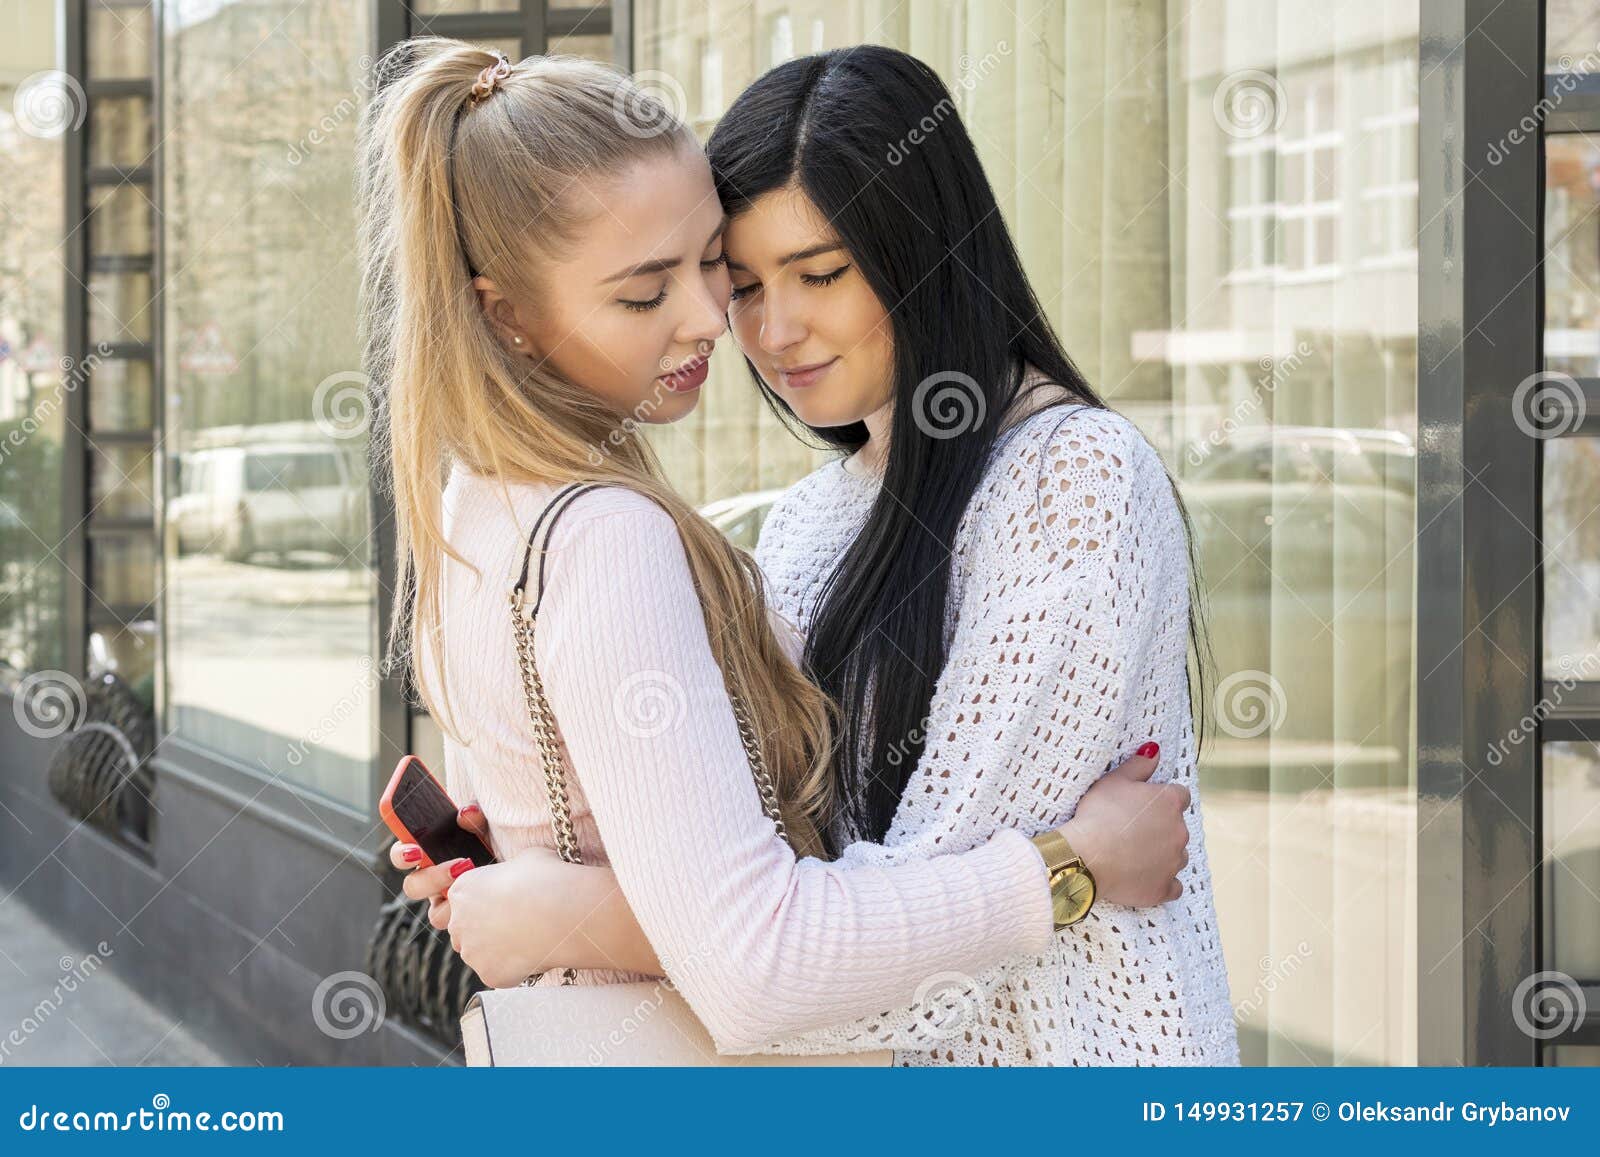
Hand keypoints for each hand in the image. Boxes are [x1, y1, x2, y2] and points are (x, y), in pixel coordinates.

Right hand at [387, 801, 491, 931]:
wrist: (523, 871)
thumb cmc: (498, 844)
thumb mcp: (487, 826)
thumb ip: (474, 817)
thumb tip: (466, 813)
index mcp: (428, 856)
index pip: (401, 855)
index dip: (402, 854)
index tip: (416, 852)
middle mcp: (433, 883)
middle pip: (413, 887)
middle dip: (432, 879)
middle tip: (459, 868)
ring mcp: (448, 904)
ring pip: (437, 914)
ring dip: (455, 902)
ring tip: (482, 887)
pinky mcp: (466, 921)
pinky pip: (462, 927)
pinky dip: (476, 916)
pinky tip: (494, 902)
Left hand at [445, 846, 660, 986]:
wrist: (566, 911)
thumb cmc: (548, 878)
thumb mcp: (526, 859)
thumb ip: (509, 871)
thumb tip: (517, 873)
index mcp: (463, 889)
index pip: (454, 902)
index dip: (477, 904)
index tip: (497, 906)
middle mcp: (459, 921)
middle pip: (461, 930)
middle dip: (481, 929)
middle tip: (512, 924)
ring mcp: (472, 951)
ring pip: (478, 954)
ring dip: (495, 949)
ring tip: (527, 938)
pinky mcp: (489, 974)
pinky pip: (496, 973)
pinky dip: (512, 967)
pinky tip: (533, 953)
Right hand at [1059, 744, 1190, 907]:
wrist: (1085, 857)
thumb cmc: (1097, 814)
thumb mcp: (1113, 781)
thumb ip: (1139, 765)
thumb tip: (1155, 750)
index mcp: (1170, 802)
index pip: (1179, 796)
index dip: (1161, 800)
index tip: (1143, 806)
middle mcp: (1180, 831)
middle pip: (1177, 827)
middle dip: (1161, 828)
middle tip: (1130, 830)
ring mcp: (1174, 862)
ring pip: (1176, 855)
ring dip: (1162, 854)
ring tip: (1132, 854)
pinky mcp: (1164, 888)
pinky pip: (1173, 886)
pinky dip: (1162, 882)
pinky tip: (1143, 877)